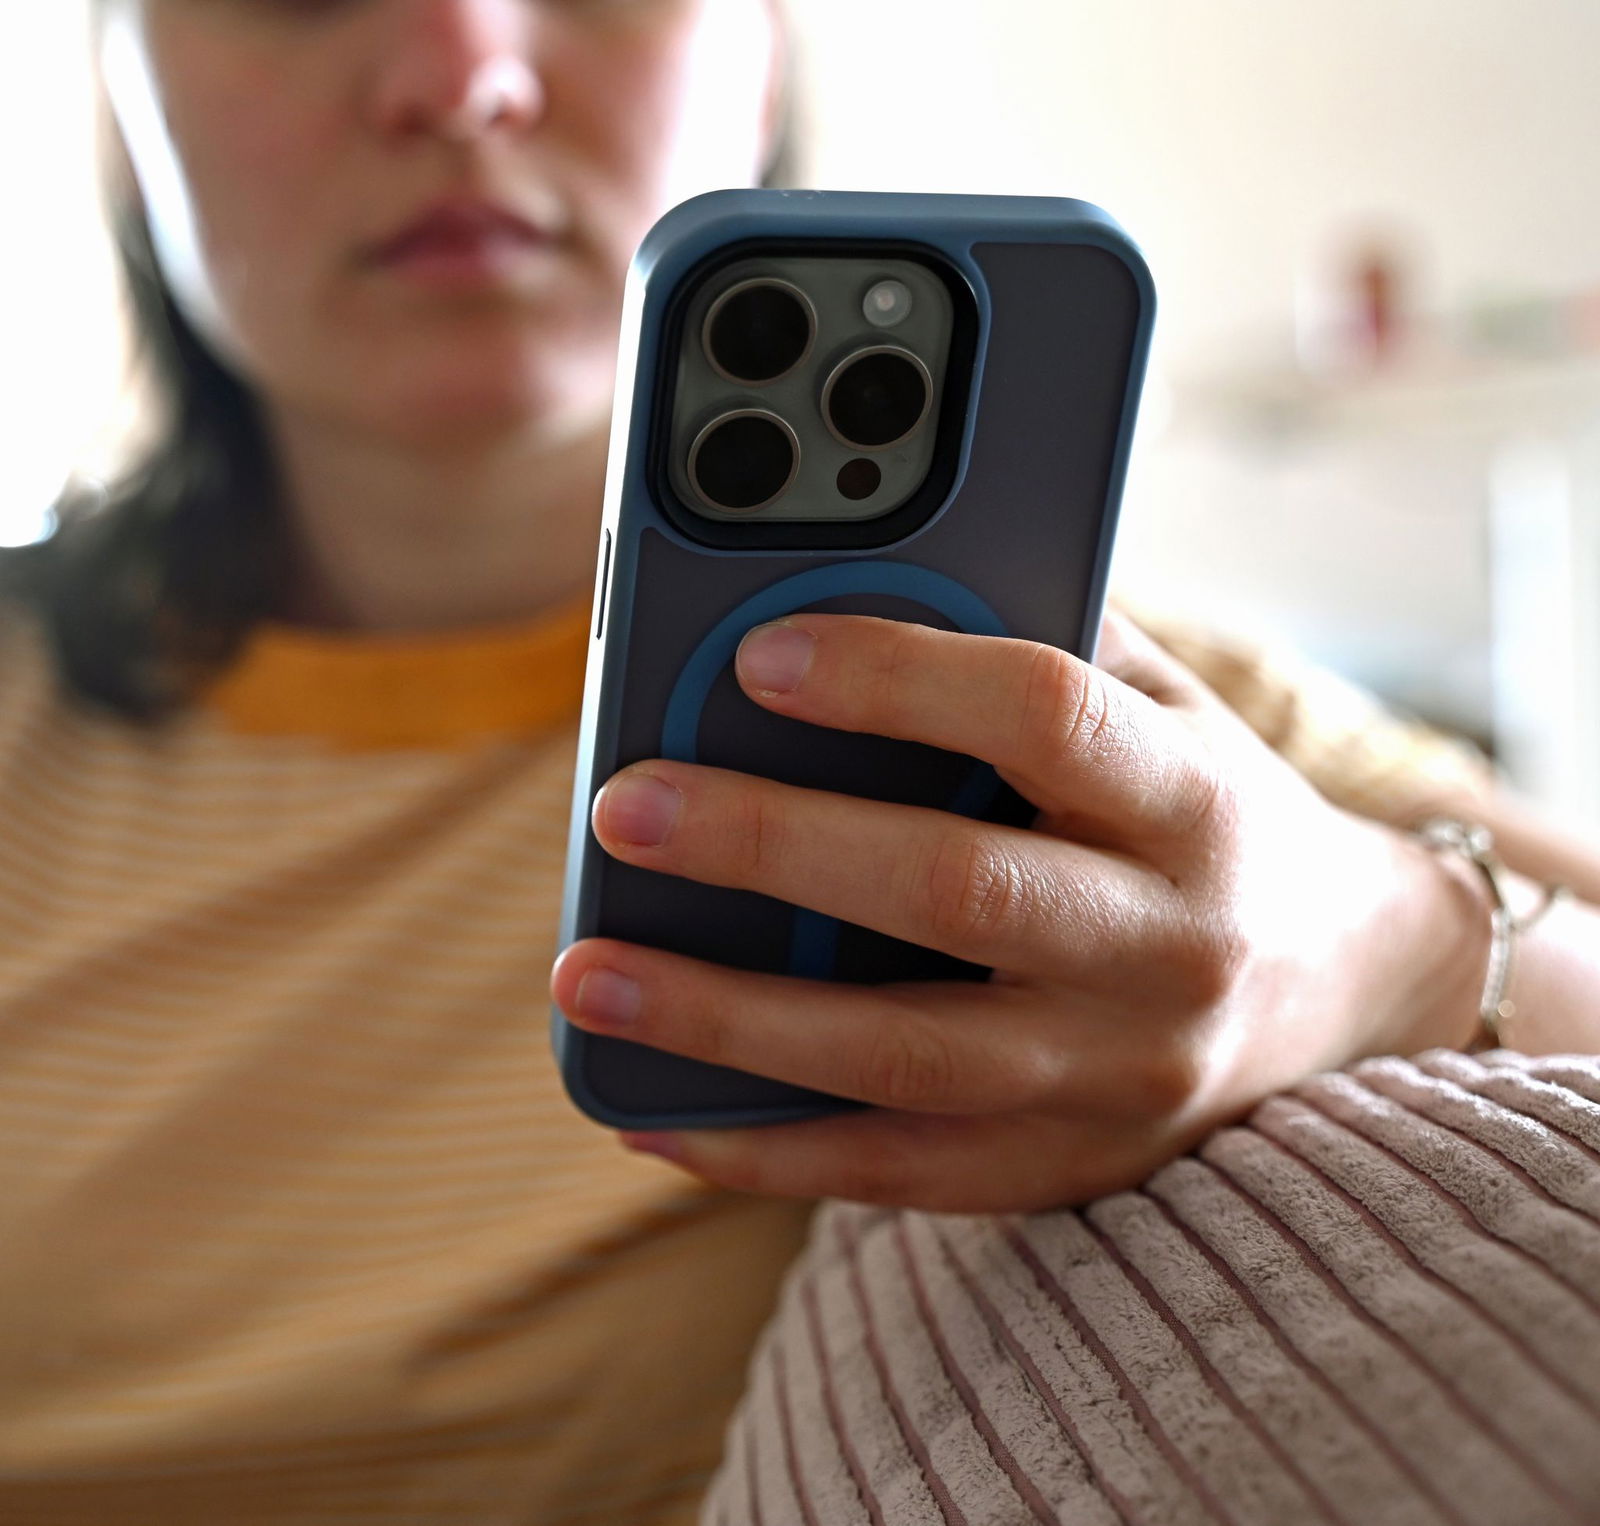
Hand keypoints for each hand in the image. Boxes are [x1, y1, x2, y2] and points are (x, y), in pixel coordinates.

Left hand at [550, 610, 1487, 1211]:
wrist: (1345, 988)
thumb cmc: (1207, 816)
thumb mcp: (1162, 709)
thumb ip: (1035, 644)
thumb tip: (837, 580)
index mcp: (1193, 799)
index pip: (1047, 717)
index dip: (900, 680)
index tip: (758, 656)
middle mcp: (1169, 944)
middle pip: (955, 891)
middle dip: (775, 845)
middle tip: (626, 808)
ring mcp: (1119, 1076)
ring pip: (905, 1059)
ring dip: (728, 1022)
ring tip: (587, 977)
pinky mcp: (1069, 1166)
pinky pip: (899, 1174)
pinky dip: (765, 1148)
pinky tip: (652, 1114)